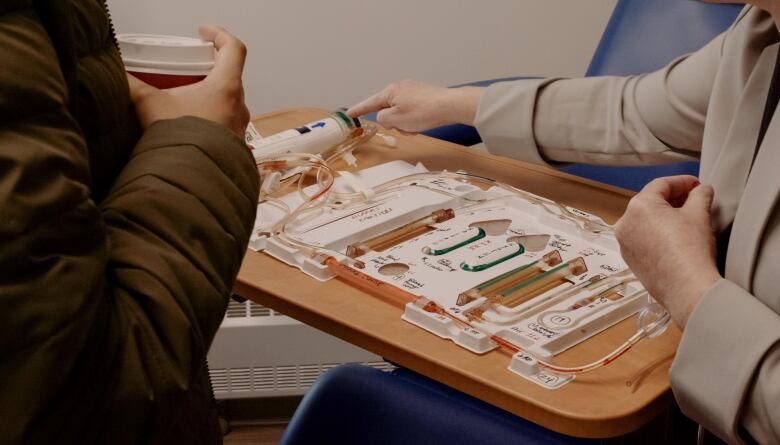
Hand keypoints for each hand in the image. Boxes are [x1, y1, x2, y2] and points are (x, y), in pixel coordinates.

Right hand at [127, 25, 249, 135]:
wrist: (192, 179)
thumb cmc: (181, 140)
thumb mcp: (151, 105)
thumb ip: (135, 86)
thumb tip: (121, 76)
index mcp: (226, 87)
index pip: (233, 49)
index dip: (219, 35)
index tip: (203, 33)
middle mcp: (238, 105)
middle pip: (229, 76)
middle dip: (208, 69)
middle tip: (187, 68)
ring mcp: (239, 126)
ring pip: (227, 101)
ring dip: (207, 96)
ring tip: (184, 99)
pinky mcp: (233, 144)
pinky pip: (224, 123)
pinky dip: (208, 117)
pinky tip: (188, 123)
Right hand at [346, 80, 482, 132]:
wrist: (450, 106)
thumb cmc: (423, 112)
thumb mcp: (395, 120)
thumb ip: (382, 119)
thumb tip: (384, 118)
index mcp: (390, 92)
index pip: (369, 103)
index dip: (358, 110)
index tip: (348, 114)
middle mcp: (400, 88)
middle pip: (387, 110)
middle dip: (393, 123)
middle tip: (403, 128)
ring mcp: (413, 91)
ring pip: (401, 113)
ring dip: (405, 124)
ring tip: (416, 126)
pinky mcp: (424, 95)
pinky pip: (412, 111)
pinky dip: (414, 120)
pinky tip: (424, 123)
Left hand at [614, 176, 720, 328]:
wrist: (686, 289)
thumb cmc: (691, 249)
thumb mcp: (699, 214)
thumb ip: (700, 195)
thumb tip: (702, 190)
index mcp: (639, 206)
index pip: (661, 185)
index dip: (682, 182)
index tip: (697, 185)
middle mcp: (625, 222)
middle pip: (650, 202)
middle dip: (673, 199)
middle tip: (694, 199)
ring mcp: (625, 243)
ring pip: (645, 221)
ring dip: (665, 216)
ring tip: (687, 218)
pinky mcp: (630, 260)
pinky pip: (643, 239)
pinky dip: (657, 233)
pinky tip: (675, 238)